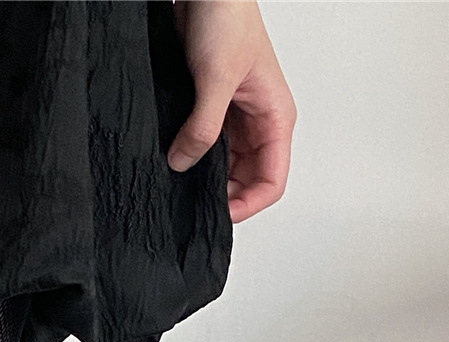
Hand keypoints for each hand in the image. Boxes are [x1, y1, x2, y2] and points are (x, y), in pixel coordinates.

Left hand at [167, 0, 295, 222]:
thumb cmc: (227, 18)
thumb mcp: (215, 77)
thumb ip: (202, 127)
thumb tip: (182, 163)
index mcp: (274, 117)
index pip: (271, 181)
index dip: (247, 205)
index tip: (217, 214)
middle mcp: (258, 122)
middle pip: (246, 180)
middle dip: (222, 195)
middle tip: (189, 205)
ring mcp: (234, 117)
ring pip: (223, 166)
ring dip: (203, 177)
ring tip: (178, 185)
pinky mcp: (212, 109)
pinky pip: (205, 146)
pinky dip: (191, 157)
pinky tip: (173, 162)